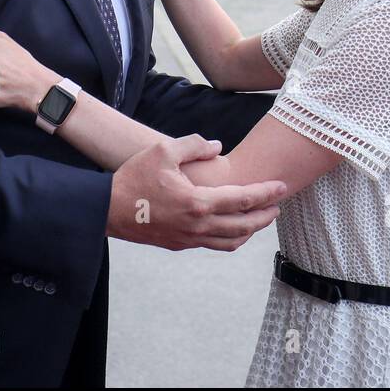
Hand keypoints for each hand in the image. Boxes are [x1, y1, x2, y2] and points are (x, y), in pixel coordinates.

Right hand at [108, 135, 285, 251]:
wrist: (107, 210)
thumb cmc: (134, 178)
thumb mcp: (163, 151)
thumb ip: (194, 145)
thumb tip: (217, 147)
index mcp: (198, 202)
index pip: (243, 199)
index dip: (266, 193)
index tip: (282, 187)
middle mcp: (198, 225)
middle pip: (244, 225)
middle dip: (265, 215)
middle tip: (279, 206)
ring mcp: (189, 239)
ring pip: (231, 240)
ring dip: (251, 230)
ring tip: (261, 219)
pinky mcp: (180, 244)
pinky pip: (214, 245)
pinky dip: (231, 238)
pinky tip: (233, 228)